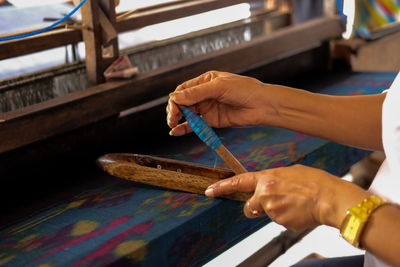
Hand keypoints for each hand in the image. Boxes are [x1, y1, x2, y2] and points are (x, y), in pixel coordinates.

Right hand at [167, 71, 279, 135]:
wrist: (262, 105)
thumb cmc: (245, 90)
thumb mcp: (219, 87)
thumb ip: (196, 93)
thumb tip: (175, 97)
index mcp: (206, 80)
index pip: (184, 89)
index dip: (176, 98)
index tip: (174, 107)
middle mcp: (205, 94)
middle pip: (183, 102)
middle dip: (175, 110)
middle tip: (172, 118)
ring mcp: (208, 108)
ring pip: (188, 114)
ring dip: (178, 119)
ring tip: (172, 125)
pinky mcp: (213, 120)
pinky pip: (196, 125)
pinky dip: (185, 128)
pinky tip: (177, 131)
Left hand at [205, 164, 369, 231]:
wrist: (330, 198)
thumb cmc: (315, 182)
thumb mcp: (290, 172)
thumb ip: (273, 179)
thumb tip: (267, 186)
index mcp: (267, 178)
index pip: (238, 182)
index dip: (222, 187)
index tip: (209, 191)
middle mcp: (265, 194)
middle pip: (250, 206)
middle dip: (257, 207)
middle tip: (276, 201)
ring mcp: (272, 210)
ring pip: (266, 214)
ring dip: (276, 210)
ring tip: (295, 203)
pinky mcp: (281, 222)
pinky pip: (279, 221)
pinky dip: (286, 217)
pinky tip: (298, 210)